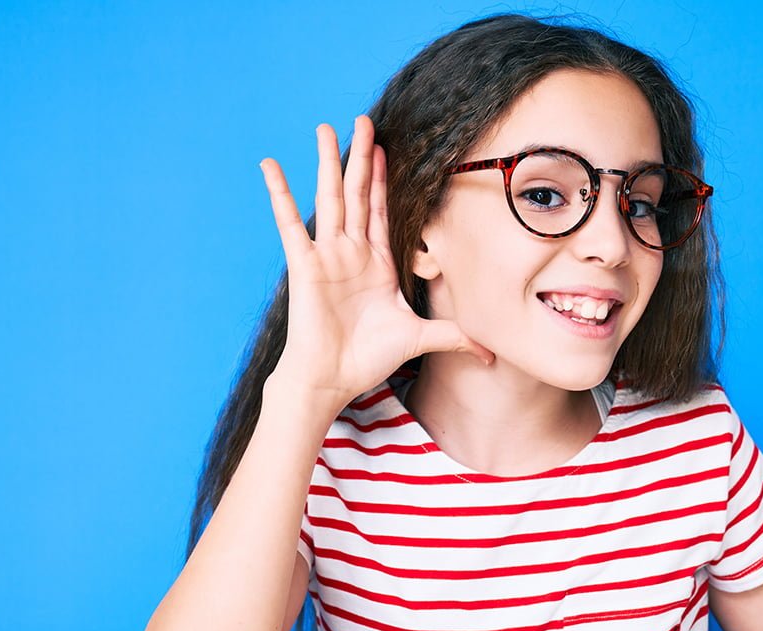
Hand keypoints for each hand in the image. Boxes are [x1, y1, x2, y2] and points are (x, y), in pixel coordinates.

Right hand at [259, 116, 492, 407]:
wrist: (333, 378)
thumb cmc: (369, 359)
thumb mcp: (421, 339)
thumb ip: (455, 337)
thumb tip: (492, 356)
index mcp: (377, 264)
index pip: (380, 211)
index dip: (382, 180)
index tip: (386, 148)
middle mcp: (351, 254)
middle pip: (357, 194)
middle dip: (361, 157)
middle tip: (365, 120)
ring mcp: (327, 256)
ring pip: (330, 198)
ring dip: (329, 162)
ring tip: (326, 128)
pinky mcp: (305, 265)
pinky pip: (290, 223)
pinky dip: (280, 194)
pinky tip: (271, 165)